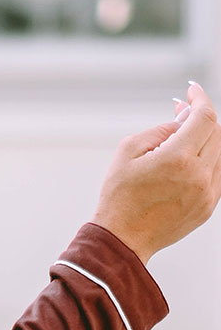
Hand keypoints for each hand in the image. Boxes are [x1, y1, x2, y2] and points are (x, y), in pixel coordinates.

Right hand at [89, 81, 220, 262]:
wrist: (122, 239)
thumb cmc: (119, 195)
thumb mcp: (128, 151)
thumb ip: (161, 128)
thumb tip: (185, 115)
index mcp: (178, 159)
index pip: (204, 117)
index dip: (200, 99)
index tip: (191, 90)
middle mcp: (199, 175)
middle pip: (216, 132)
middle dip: (201, 117)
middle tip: (182, 113)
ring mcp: (207, 193)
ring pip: (219, 152)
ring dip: (206, 139)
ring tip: (182, 138)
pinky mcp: (208, 206)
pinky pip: (217, 173)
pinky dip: (207, 160)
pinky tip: (186, 160)